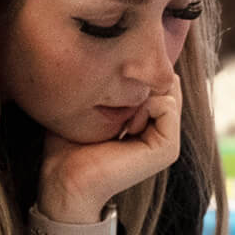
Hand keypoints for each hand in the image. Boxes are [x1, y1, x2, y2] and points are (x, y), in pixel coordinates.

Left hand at [38, 71, 182, 222]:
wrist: (65, 180)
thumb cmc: (68, 144)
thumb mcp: (89, 104)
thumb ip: (109, 83)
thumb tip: (118, 54)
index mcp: (148, 121)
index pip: (155, 79)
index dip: (133, 74)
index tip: (106, 95)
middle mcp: (162, 130)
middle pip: (164, 81)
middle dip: (139, 82)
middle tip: (113, 105)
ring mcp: (168, 141)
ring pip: (168, 90)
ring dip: (140, 94)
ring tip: (120, 118)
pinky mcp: (167, 149)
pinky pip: (167, 104)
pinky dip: (145, 106)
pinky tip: (127, 126)